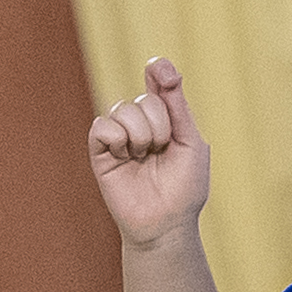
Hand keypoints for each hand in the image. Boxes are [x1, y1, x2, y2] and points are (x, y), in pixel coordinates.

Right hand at [90, 58, 210, 245]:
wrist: (167, 224)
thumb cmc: (185, 188)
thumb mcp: (191, 143)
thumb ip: (177, 106)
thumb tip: (163, 67)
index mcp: (165, 121)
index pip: (157, 84)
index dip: (158, 72)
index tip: (159, 68)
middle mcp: (140, 124)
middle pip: (144, 99)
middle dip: (160, 125)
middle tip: (162, 150)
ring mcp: (120, 137)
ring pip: (122, 110)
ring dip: (141, 134)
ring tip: (144, 157)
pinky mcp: (101, 152)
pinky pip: (102, 126)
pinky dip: (116, 138)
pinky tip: (125, 155)